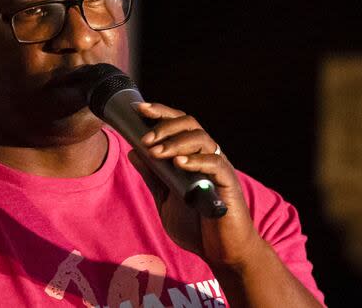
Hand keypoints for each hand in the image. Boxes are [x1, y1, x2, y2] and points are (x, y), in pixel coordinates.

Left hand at [129, 102, 267, 270]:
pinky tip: (179, 163)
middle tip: (146, 140)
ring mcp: (219, 168)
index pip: (178, 124)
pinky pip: (215, 164)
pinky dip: (196, 160)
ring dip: (175, 142)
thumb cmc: (197, 226)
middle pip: (190, 123)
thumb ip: (153, 176)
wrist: (222, 253)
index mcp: (193, 155)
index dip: (160, 112)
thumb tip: (133, 152)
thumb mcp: (166, 199)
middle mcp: (208, 155)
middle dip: (164, 126)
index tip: (139, 109)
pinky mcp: (229, 184)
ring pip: (202, 139)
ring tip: (156, 151)